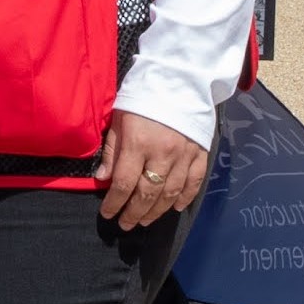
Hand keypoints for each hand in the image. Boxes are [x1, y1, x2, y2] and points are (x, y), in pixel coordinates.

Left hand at [96, 109, 208, 228]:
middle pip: (147, 193)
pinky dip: (185, 198)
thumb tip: (102, 180)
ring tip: (144, 221)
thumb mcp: (119, 119)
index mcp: (138, 142)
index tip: (107, 214)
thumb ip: (111, 151)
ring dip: (156, 211)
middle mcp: (163, 152)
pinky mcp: (200, 153)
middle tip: (125, 224)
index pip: (124, 183)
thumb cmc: (142, 98)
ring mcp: (184, 154)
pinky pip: (194, 182)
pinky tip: (175, 208)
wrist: (178, 79)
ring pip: (170, 193)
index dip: (114, 203)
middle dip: (134, 213)